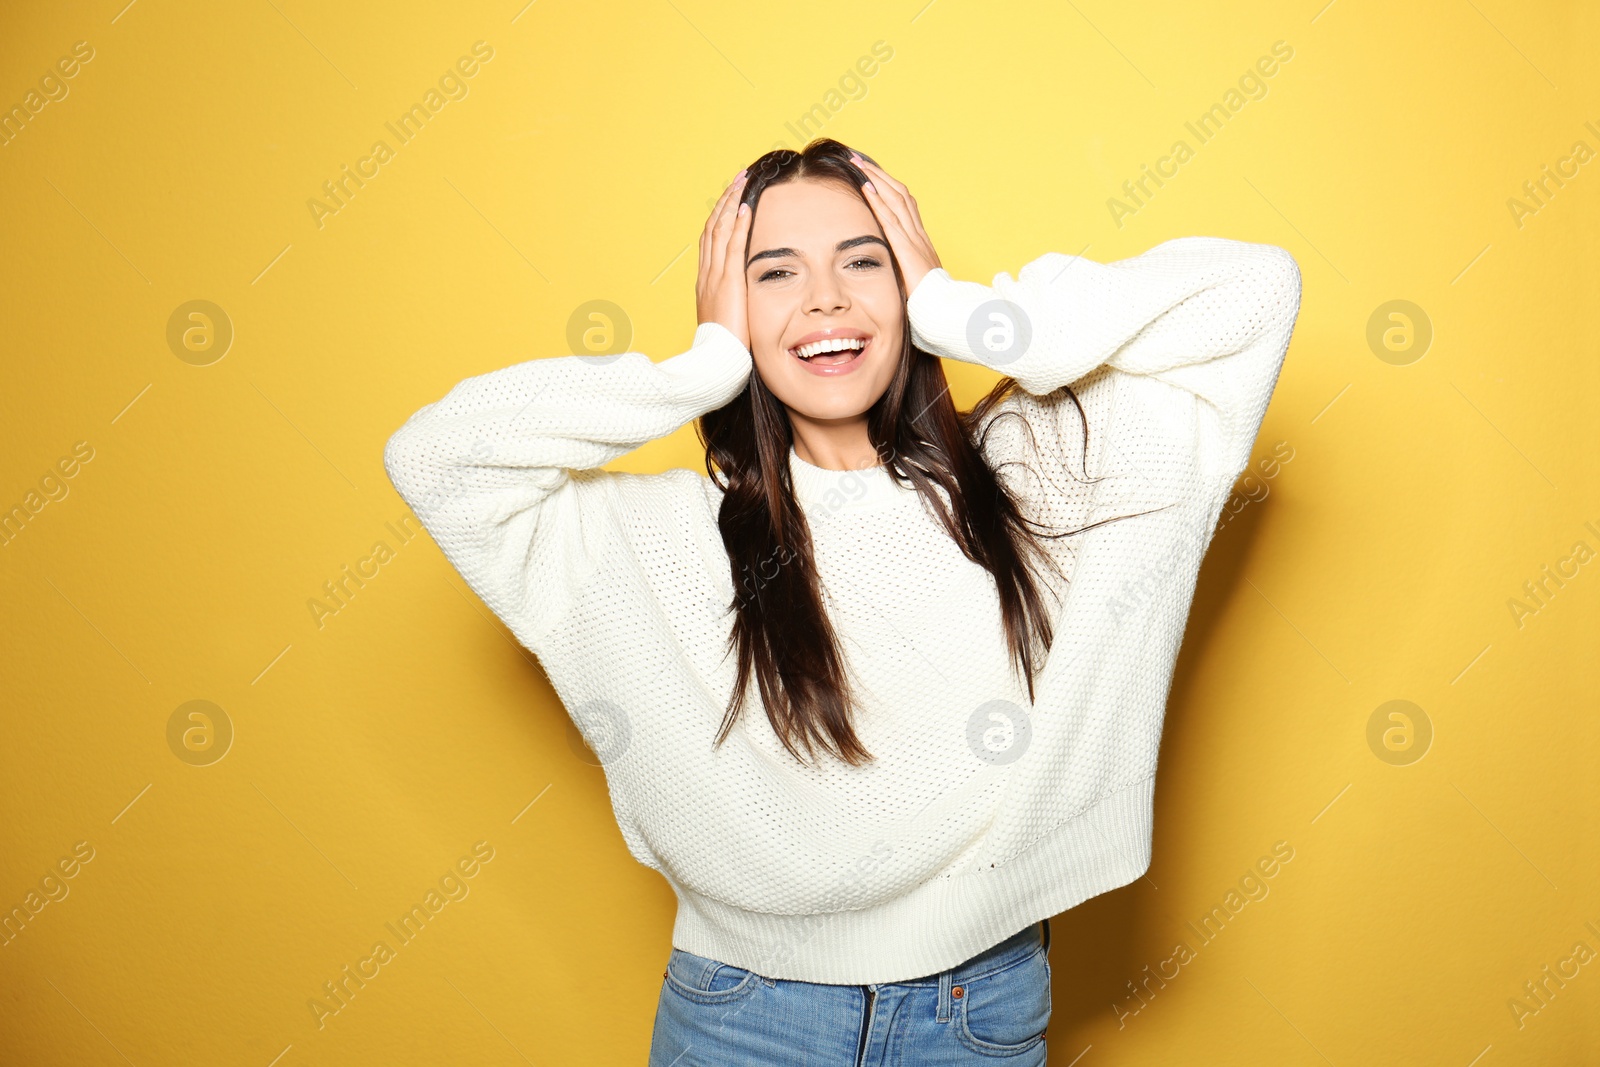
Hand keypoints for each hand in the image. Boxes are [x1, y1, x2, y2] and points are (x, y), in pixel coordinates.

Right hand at [696, 170, 753, 349]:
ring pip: (720, 231)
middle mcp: (707, 274)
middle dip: (725, 201)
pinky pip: (732, 246)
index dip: (721, 217)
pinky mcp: (727, 283)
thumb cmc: (724, 348)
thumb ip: (734, 304)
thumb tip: (745, 299)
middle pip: (713, 228)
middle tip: (738, 179)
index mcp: (706, 282)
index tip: (732, 199)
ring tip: (743, 182)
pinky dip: (737, 224)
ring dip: (731, 203)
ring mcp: (715, 277)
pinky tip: (746, 207)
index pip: (712, 240)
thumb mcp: (728, 320)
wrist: (714, 362)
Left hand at [851, 152, 940, 295]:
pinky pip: (891, 219)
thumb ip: (904, 268)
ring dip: (876, 180)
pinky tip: (866, 189)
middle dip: (879, 175)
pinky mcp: (907, 249)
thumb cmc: (929, 299)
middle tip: (860, 160)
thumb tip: (891, 266)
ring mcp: (914, 239)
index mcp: (920, 239)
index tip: (872, 174)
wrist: (943, 309)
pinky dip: (878, 202)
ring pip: (895, 200)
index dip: (888, 186)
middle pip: (899, 194)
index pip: (904, 204)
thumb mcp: (914, 278)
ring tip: (859, 165)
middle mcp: (918, 234)